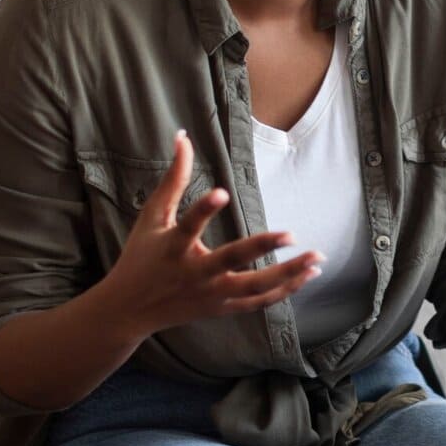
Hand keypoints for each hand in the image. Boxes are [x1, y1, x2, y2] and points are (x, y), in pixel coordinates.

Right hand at [90, 130, 320, 341]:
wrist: (128, 310)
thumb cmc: (140, 257)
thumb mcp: (152, 216)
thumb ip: (173, 178)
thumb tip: (183, 136)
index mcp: (172, 248)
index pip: (188, 226)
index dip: (203, 209)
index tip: (221, 191)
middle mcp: (194, 274)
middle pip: (230, 261)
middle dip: (260, 248)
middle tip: (291, 234)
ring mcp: (211, 294)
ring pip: (253, 287)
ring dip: (288, 274)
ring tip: (316, 258)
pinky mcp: (222, 307)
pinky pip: (258, 302)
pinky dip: (284, 291)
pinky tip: (308, 276)